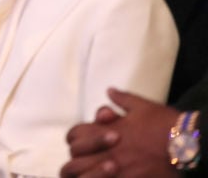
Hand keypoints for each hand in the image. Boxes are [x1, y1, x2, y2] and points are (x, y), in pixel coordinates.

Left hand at [61, 88, 180, 177]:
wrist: (185, 144)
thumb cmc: (164, 124)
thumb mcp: (141, 106)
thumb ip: (121, 99)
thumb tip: (110, 90)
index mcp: (104, 131)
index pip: (74, 136)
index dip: (76, 138)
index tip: (84, 140)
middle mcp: (106, 151)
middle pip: (75, 160)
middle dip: (78, 159)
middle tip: (88, 159)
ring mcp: (116, 170)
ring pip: (86, 176)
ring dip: (87, 174)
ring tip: (95, 172)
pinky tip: (111, 177)